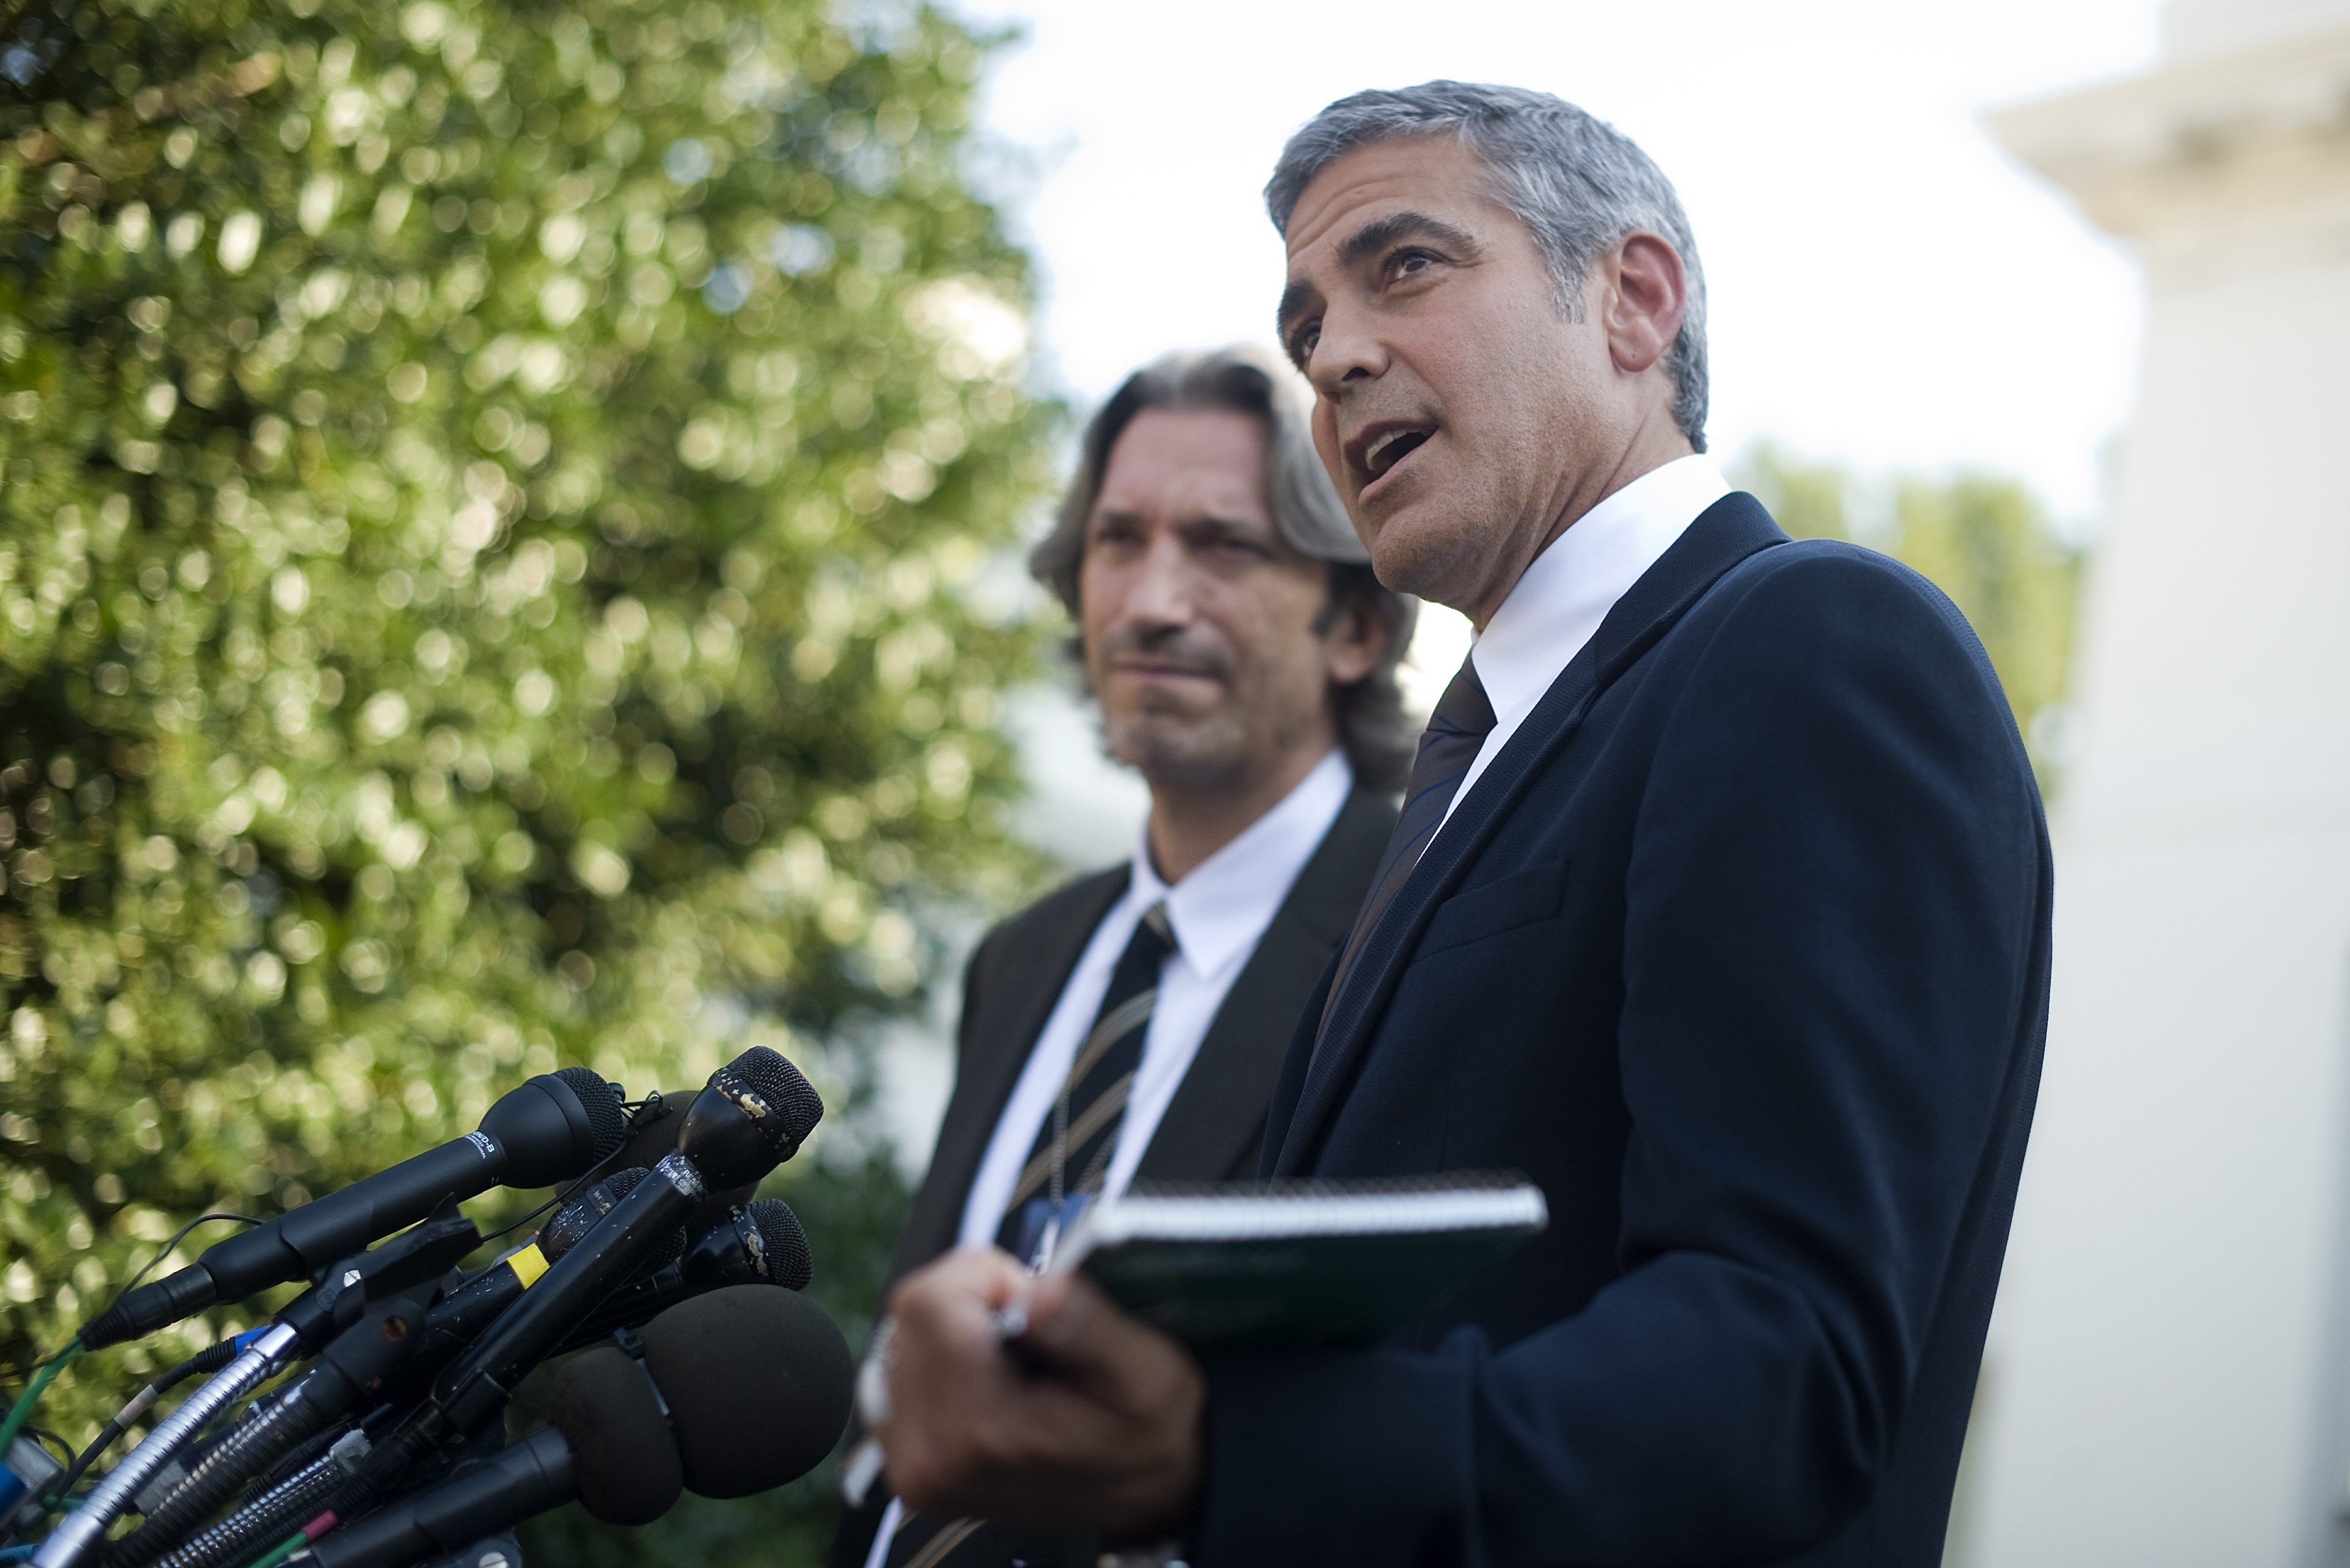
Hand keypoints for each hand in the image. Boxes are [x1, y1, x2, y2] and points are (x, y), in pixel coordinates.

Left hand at [875, 1247, 1203, 1538]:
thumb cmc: (1145, 1435)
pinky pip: (900, 1372)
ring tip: (1012, 1361)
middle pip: (910, 1314)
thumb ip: (1090, 1328)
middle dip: (971, 1299)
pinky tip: (987, 1378)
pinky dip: (940, 1358)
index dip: (987, 1277)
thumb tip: (1039, 1290)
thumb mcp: (1147, 1376)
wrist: (1139, 1495)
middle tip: (1029, 1331)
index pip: (929, 1300)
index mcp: (980, 1431)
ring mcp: (911, 1465)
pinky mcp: (906, 1462)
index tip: (1032, 1302)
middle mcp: (929, 1456)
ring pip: (902, 1338)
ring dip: (954, 1327)